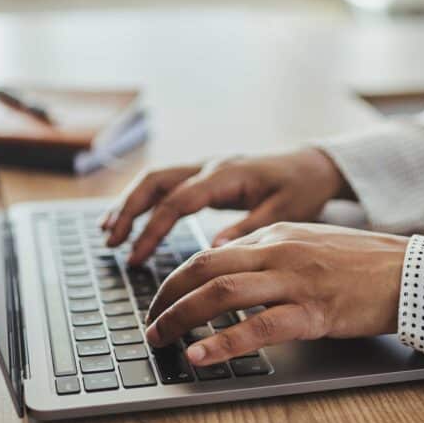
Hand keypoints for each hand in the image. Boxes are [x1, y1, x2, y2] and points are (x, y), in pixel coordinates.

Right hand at [102, 148, 352, 264]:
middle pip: (156, 182)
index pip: (177, 201)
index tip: (136, 257)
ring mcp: (206, 168)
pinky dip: (144, 201)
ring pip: (156, 179)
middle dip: (129, 211)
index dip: (152, 229)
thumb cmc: (302, 189)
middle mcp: (210, 166)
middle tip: (112, 242)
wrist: (314, 165)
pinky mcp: (206, 176)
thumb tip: (213, 251)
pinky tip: (130, 220)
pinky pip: (167, 184)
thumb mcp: (284, 213)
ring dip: (130, 204)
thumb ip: (248, 229)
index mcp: (227, 175)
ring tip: (109, 233)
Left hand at [144, 222, 407, 365]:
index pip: (210, 253)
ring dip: (181, 318)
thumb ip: (271, 254)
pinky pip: (258, 326)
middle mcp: (279, 251)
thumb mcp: (310, 245)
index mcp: (276, 235)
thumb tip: (233, 272)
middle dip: (166, 297)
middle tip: (149, 323)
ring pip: (221, 293)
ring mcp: (295, 280)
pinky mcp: (313, 311)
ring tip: (160, 339)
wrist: (409, 272)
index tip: (161, 301)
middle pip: (204, 268)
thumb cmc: (363, 264)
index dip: (177, 279)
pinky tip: (201, 356)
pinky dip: (222, 342)